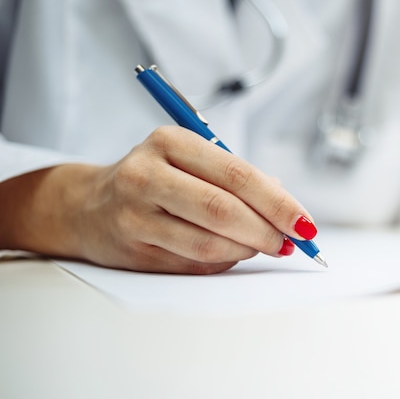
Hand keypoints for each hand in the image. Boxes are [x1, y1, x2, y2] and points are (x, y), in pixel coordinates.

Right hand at [0, 126, 317, 273]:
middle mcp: (148, 174)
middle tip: (291, 242)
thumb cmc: (155, 178)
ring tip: (264, 246)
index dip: (278, 202)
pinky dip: (224, 262)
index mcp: (170, 142)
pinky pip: (194, 263)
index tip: (305, 223)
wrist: (87, 206)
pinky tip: (233, 253)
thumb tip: (285, 203)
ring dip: (248, 250)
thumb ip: (237, 177)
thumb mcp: (191, 160)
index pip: (237, 174)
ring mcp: (136, 214)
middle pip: (223, 209)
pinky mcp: (134, 249)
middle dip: (268, 230)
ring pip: (209, 243)